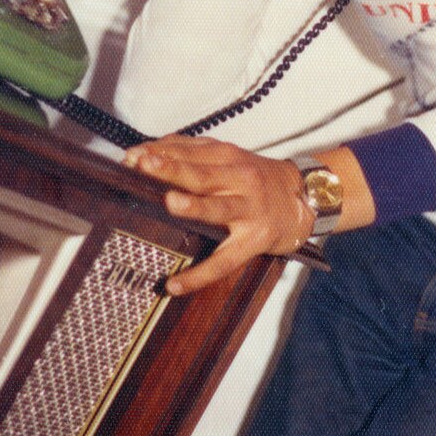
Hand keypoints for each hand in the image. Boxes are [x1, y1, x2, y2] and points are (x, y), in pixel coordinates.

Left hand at [124, 134, 312, 294]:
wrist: (304, 199)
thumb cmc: (258, 180)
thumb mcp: (229, 158)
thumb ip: (190, 154)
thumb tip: (144, 154)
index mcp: (229, 158)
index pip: (191, 152)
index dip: (160, 154)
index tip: (132, 158)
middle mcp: (240, 180)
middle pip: (203, 175)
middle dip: (174, 169)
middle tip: (146, 165)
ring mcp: (249, 210)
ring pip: (219, 208)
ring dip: (196, 206)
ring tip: (173, 204)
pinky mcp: (255, 240)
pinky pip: (225, 260)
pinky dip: (200, 274)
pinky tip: (177, 284)